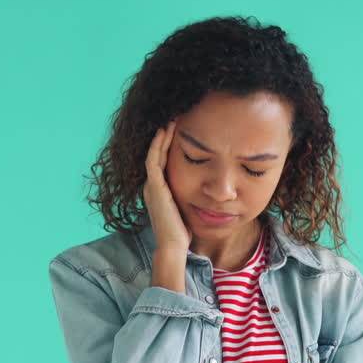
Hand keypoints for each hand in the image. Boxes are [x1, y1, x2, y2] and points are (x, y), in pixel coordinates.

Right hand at [143, 120, 191, 253]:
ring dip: (162, 135)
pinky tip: (166, 131)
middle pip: (157, 153)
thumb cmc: (183, 231)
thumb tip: (209, 188)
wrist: (174, 245)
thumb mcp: (188, 207)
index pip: (162, 160)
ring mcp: (152, 185)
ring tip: (171, 119)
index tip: (181, 128)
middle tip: (175, 117)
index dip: (169, 144)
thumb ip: (193, 195)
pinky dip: (158, 145)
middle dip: (165, 135)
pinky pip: (154, 160)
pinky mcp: (155, 187)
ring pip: (154, 153)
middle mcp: (153, 185)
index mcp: (160, 189)